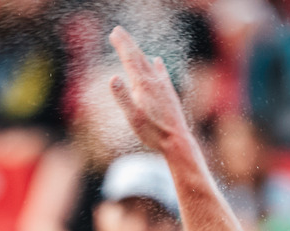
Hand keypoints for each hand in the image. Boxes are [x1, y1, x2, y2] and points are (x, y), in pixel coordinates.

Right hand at [108, 26, 190, 153]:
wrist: (177, 140)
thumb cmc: (152, 132)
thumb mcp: (133, 117)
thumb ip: (122, 97)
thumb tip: (112, 77)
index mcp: (142, 85)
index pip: (129, 59)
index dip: (121, 45)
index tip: (114, 32)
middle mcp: (154, 82)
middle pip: (138, 57)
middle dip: (128, 43)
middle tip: (118, 31)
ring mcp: (163, 86)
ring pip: (149, 63)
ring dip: (139, 52)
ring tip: (132, 44)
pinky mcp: (169, 93)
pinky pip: (162, 73)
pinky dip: (157, 65)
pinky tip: (157, 60)